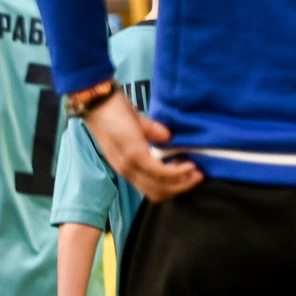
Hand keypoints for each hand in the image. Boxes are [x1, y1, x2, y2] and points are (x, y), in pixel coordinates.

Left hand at [82, 90, 201, 204]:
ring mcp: (130, 165)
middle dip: (180, 188)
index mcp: (126, 167)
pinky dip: (177, 172)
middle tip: (197, 177)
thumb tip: (168, 138)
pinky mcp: (136, 156)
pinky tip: (188, 164)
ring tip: (196, 172)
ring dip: (182, 182)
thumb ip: (152, 133)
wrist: (98, 102)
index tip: (187, 177)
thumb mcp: (137, 126)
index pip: (150, 189)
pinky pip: (160, 172)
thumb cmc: (114, 111)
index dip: (171, 187)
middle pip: (157, 193)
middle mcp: (127, 171)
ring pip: (161, 186)